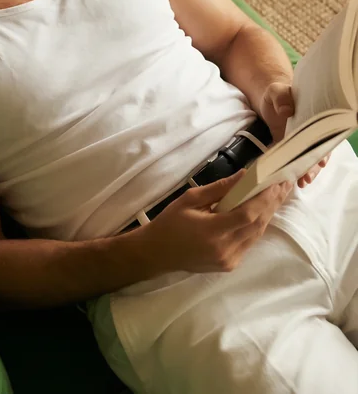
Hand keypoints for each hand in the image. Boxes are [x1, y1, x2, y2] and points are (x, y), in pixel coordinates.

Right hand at [139, 170, 292, 275]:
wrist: (157, 253)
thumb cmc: (170, 222)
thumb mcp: (190, 199)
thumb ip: (218, 189)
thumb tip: (244, 176)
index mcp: (212, 231)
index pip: (247, 214)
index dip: (265, 198)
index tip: (275, 182)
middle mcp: (225, 249)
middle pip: (257, 224)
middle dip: (272, 203)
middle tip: (283, 184)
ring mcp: (229, 260)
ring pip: (256, 234)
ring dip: (268, 214)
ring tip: (277, 195)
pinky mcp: (230, 264)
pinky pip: (249, 242)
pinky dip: (257, 226)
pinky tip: (262, 212)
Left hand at [259, 81, 330, 187]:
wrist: (266, 99)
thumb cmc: (275, 93)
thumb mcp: (276, 91)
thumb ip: (281, 97)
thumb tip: (288, 111)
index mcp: (314, 117)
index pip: (324, 134)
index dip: (324, 148)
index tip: (321, 161)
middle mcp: (311, 131)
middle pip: (319, 150)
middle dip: (314, 165)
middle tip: (307, 176)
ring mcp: (302, 141)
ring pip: (309, 158)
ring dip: (307, 171)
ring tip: (302, 182)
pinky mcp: (291, 147)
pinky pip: (296, 160)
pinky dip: (295, 170)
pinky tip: (293, 180)